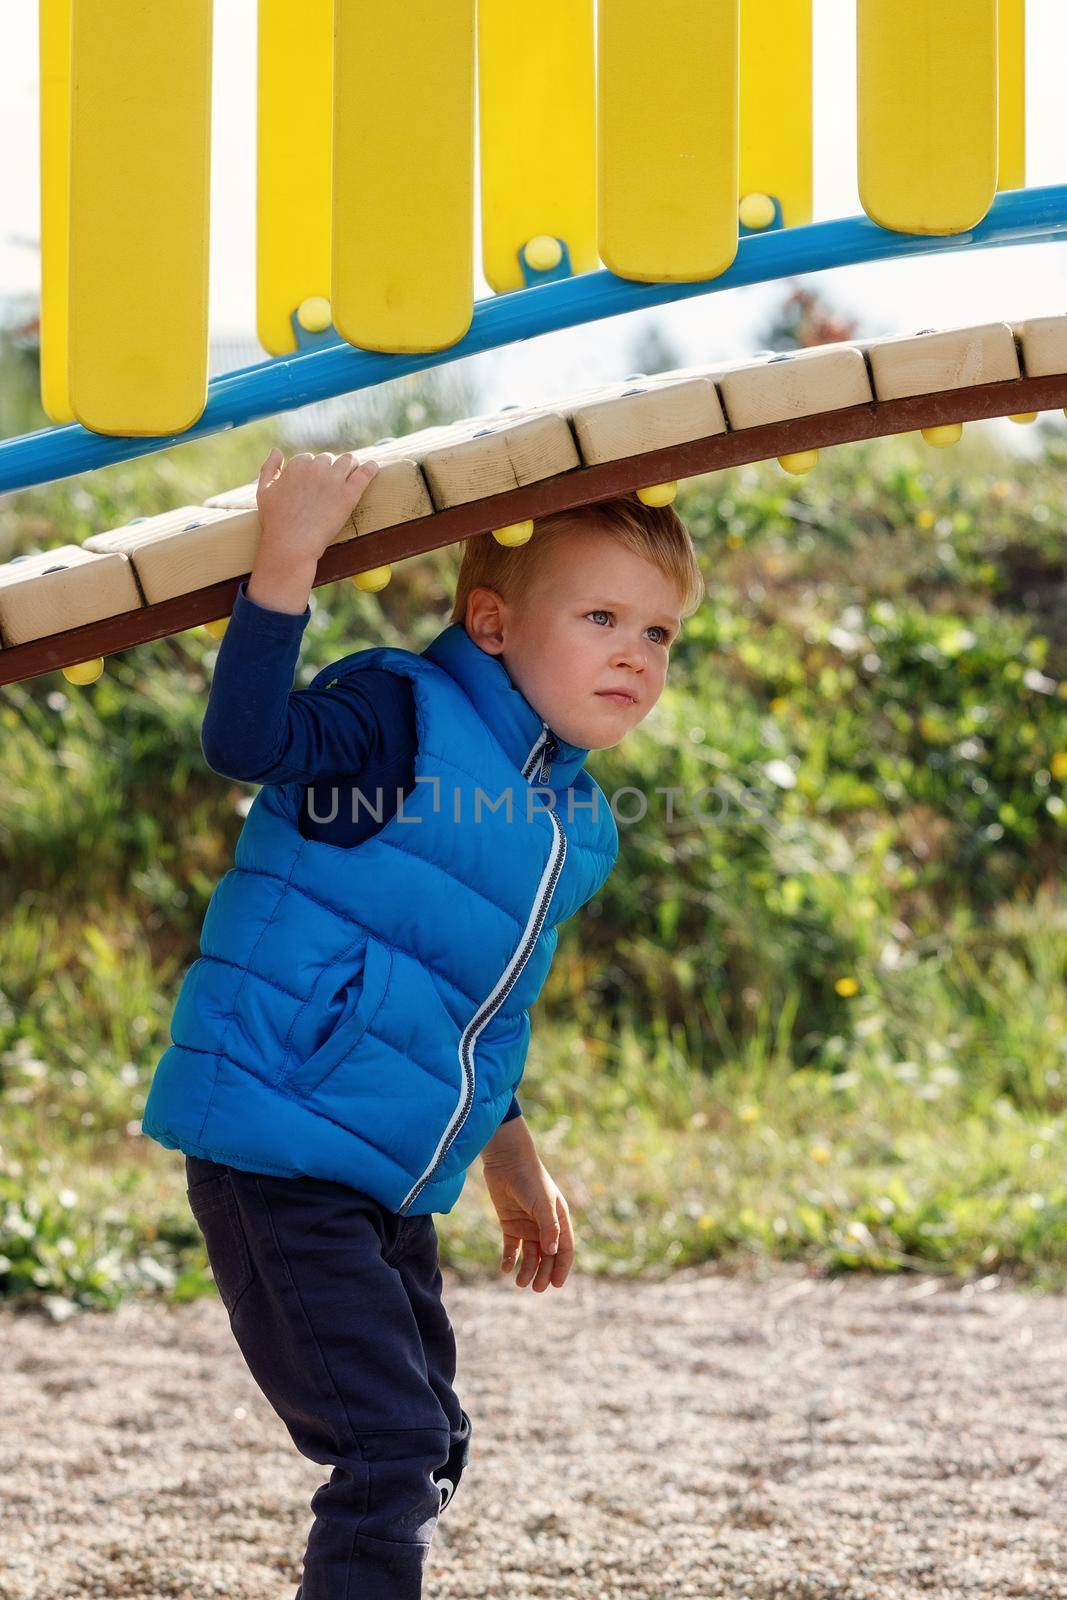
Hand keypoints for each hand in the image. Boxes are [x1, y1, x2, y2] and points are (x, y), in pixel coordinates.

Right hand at [256, 447, 379, 566]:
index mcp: (296, 465)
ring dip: (350, 466)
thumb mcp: (263, 492)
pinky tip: (373, 467)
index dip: (314, 471)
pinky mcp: (349, 494)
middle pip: (329, 459)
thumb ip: (268, 468)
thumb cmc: (275, 522)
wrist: (291, 544)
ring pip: (348, 461)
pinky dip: (370, 468)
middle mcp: (315, 468)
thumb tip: (276, 450)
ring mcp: (333, 480)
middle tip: (333, 485)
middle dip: (331, 469)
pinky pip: (365, 473)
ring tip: (352, 475)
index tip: (316, 484)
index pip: (310, 458)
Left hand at [481, 1126, 574, 1291]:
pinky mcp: (509, 1223)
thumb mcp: (542, 1203)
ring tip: (520, 1283)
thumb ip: (549, 1227)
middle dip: (543, 1273)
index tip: (555, 1284)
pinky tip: (505, 1268)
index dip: (562, 1268)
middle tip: (536, 1288)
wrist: (506, 1160)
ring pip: (529, 1255)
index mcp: (559, 1219)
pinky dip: (509, 1259)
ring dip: (526, 1269)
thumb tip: (553, 1252)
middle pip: (547, 1256)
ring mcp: (527, 1225)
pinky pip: (511, 1247)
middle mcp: (544, 1225)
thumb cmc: (530, 1179)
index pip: (564, 1249)